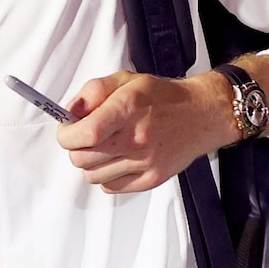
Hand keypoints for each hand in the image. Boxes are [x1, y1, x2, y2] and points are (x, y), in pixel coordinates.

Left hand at [56, 70, 237, 193]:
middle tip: (84, 137)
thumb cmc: (163, 97)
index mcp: (128, 108)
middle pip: (83, 158)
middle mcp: (137, 138)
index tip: (67, 130)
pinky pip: (112, 187)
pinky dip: (108, 176)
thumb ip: (94, 91)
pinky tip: (117, 159)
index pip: (85, 134)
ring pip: (93, 176)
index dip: (67, 135)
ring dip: (91, 163)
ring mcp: (145, 162)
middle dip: (76, 148)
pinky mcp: (152, 178)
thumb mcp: (125, 80)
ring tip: (104, 148)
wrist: (201, 114)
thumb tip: (71, 111)